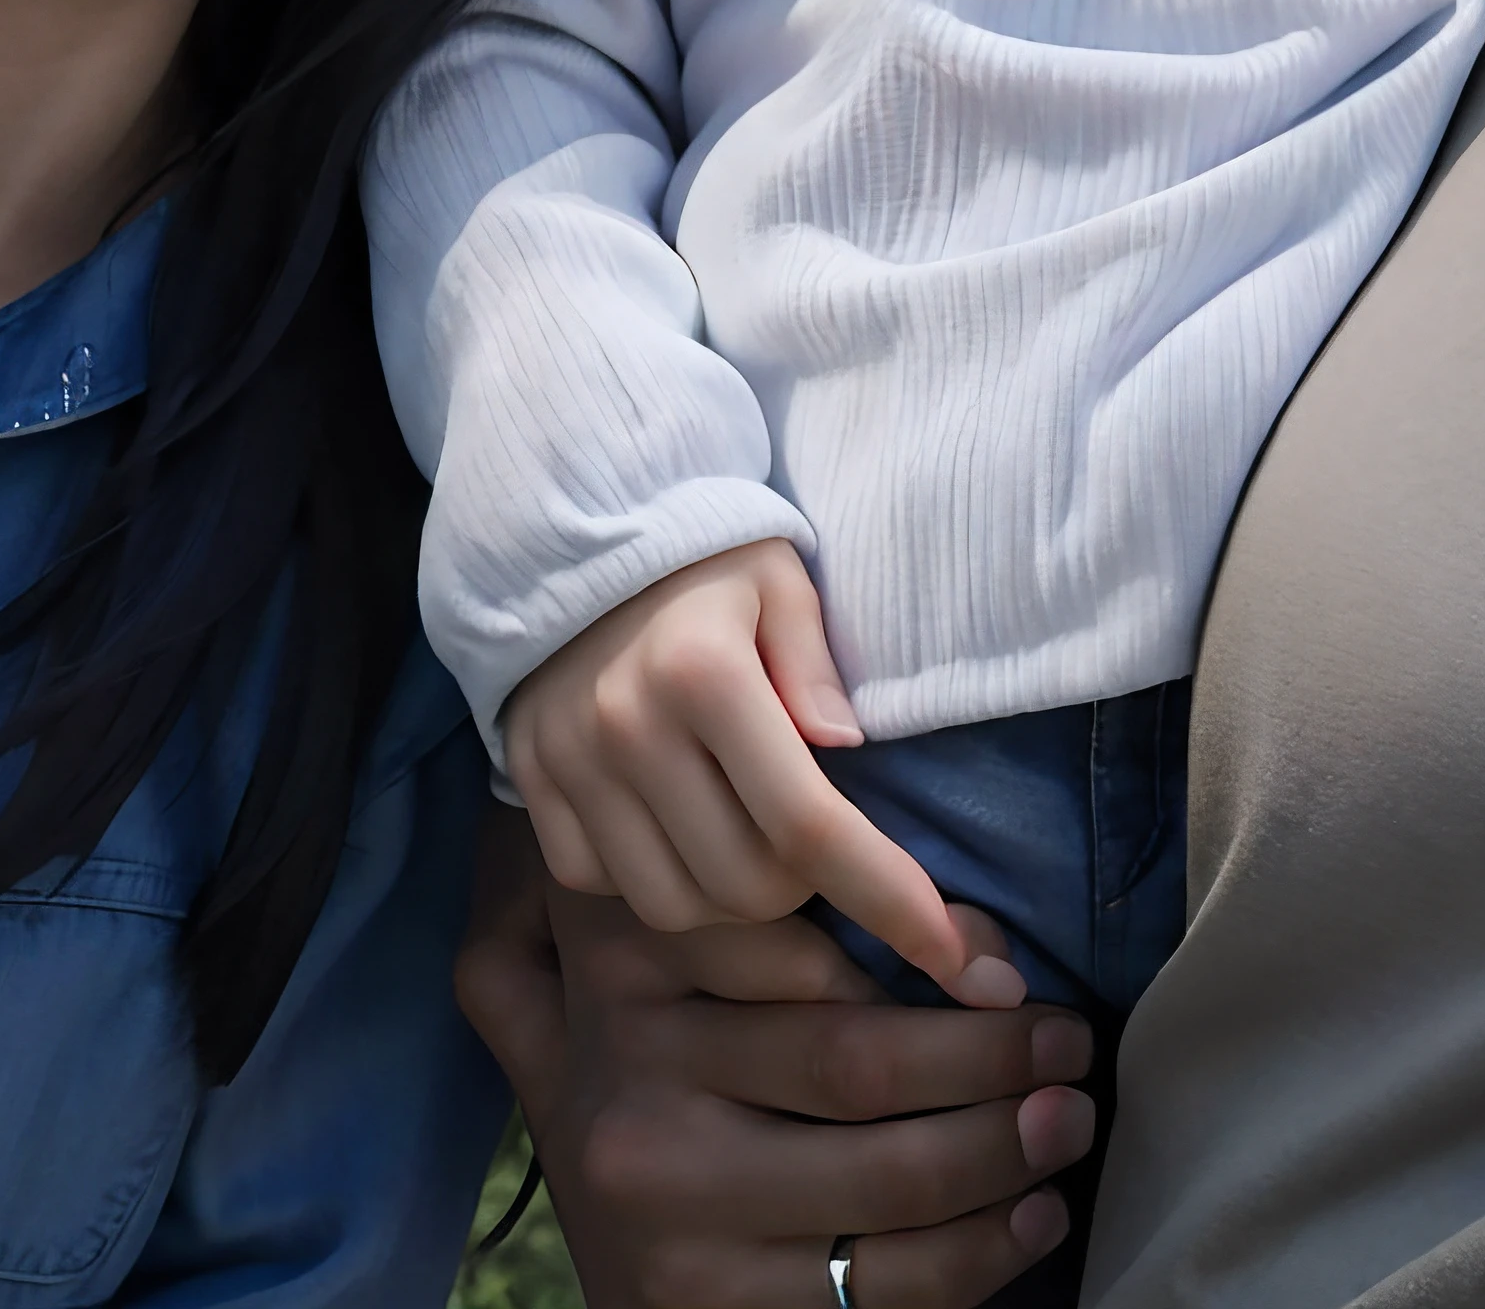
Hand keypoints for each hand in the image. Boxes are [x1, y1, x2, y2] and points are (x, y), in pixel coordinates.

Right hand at [457, 818, 1093, 1308]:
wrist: (588, 1215)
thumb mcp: (641, 941)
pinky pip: (874, 1288)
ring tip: (1072, 1120)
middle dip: (988, 1056)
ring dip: (1002, 1152)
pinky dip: (975, 1256)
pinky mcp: (704, 1304)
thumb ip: (734, 875)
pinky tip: (1032, 1216)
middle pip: (852, 1062)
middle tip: (1073, 1041)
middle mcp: (628, 1082)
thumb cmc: (646, 1045)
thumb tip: (899, 836)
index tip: (1006, 961)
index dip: (917, 945)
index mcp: (623, 966)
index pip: (792, 942)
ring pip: (880, 1178)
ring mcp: (664, 1207)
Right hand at [505, 543, 1000, 999]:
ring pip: (675, 909)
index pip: (809, 826)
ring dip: (733, 901)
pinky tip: (676, 828)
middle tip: (820, 841)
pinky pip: (600, 888)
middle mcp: (627, 727)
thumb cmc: (705, 558)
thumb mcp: (783, 579)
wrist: (572, 528)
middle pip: (746, 888)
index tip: (953, 956)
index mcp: (703, 672)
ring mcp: (569, 762)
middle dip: (808, 890)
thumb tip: (848, 750)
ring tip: (751, 839)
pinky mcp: (531, 783)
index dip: (889, 900)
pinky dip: (652, 882)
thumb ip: (820, 667)